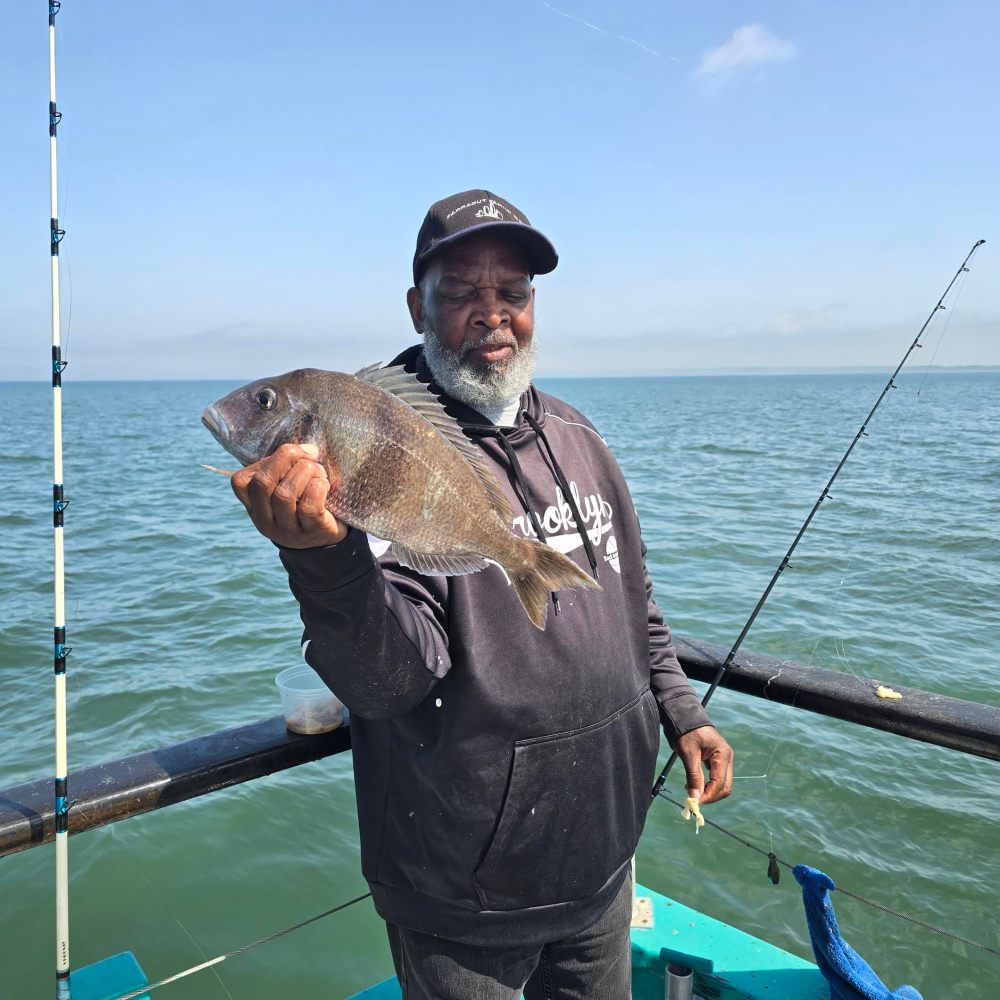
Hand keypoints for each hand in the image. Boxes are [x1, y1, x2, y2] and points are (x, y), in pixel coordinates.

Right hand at [230, 443, 347, 548]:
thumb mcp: (286, 489)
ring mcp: (287, 530)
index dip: (265, 460)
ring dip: (306, 472)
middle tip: (310, 454)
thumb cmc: (305, 503)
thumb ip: (282, 470)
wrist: (328, 541)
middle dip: (286, 457)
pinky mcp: (311, 533)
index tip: (290, 453)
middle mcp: (265, 521)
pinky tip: (325, 485)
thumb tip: (305, 447)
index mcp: (254, 507)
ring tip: (320, 472)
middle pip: (262, 483)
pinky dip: (318, 487)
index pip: (240, 481)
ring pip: (284, 494)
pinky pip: (309, 506)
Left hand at [674, 725, 733, 805]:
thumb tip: (695, 797)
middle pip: (725, 786)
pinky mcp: (718, 761)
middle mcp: (727, 758)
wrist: (686, 718)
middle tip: (693, 799)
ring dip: (709, 791)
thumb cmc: (687, 732)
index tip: (695, 802)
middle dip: (710, 796)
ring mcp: (724, 760)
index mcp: (723, 755)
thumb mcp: (688, 754)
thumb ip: (693, 776)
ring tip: (691, 790)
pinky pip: (716, 778)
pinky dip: (707, 785)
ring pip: (722, 784)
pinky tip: (694, 784)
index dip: (708, 795)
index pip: (720, 783)